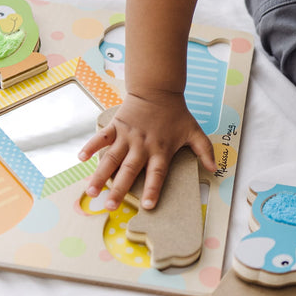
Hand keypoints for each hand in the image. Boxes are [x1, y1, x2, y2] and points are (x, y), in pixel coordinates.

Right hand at [78, 91, 216, 210]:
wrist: (158, 89)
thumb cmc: (176, 113)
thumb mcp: (194, 131)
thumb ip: (205, 151)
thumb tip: (215, 170)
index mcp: (161, 149)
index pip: (158, 173)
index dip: (154, 190)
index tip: (148, 206)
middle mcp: (142, 145)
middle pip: (130, 171)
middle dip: (118, 189)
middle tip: (109, 206)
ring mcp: (127, 136)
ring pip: (112, 158)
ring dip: (100, 175)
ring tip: (90, 191)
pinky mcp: (116, 126)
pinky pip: (101, 138)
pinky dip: (91, 147)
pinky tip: (81, 158)